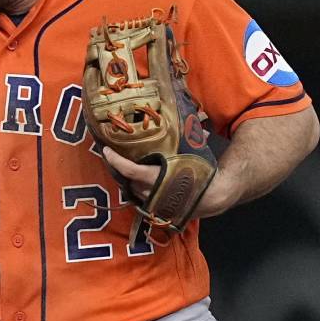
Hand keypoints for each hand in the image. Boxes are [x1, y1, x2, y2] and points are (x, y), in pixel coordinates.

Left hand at [102, 145, 239, 221]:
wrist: (213, 196)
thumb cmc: (202, 172)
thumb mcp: (192, 151)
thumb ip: (188, 134)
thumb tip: (192, 110)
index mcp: (156, 177)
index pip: (127, 169)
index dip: (114, 160)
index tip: (106, 151)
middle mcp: (150, 192)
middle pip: (128, 180)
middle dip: (121, 169)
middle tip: (117, 157)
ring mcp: (153, 203)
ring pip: (134, 190)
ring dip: (130, 180)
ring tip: (129, 167)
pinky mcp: (157, 210)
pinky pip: (142, 199)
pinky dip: (139, 190)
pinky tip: (141, 182)